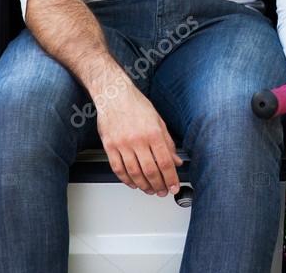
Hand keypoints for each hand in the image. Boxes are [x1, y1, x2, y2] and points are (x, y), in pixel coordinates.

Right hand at [95, 78, 182, 195]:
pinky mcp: (109, 146)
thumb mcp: (159, 121)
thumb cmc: (136, 105)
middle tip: (162, 191)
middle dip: (158, 185)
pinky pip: (118, 169)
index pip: (165, 162)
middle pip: (150, 171)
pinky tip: (133, 183)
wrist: (114, 95)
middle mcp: (138, 140)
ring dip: (143, 185)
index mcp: (153, 133)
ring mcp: (122, 144)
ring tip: (149, 190)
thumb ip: (168, 143)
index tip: (174, 187)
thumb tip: (176, 161)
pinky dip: (126, 179)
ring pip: (134, 173)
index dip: (171, 178)